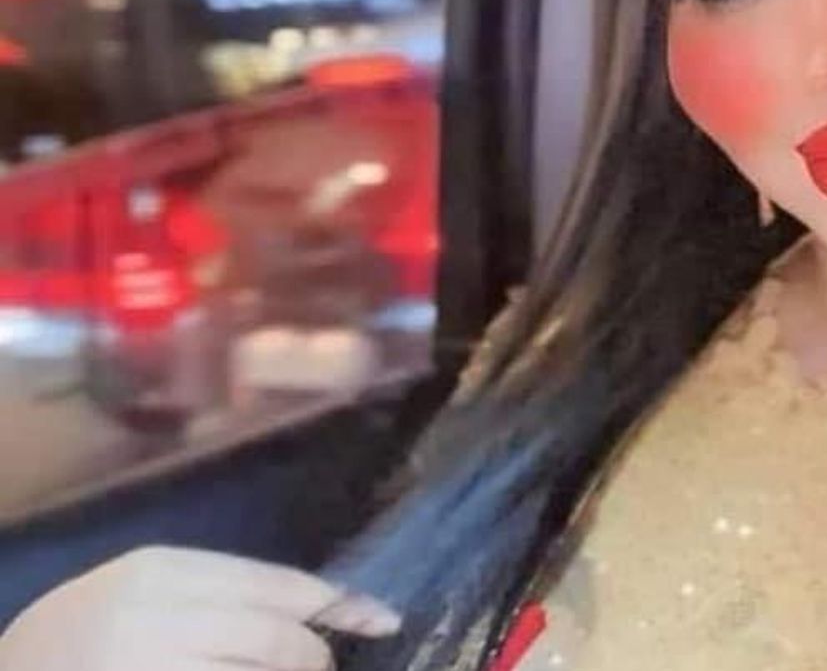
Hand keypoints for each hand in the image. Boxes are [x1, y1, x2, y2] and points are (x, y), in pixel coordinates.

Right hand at [0, 546, 399, 670]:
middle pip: (276, 639)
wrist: (14, 670)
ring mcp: (150, 665)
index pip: (279, 586)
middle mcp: (157, 616)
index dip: (339, 605)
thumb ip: (223, 596)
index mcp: (164, 571)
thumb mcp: (150, 594)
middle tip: (321, 666)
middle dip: (314, 657)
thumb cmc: (91, 633)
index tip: (384, 618)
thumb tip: (321, 611)